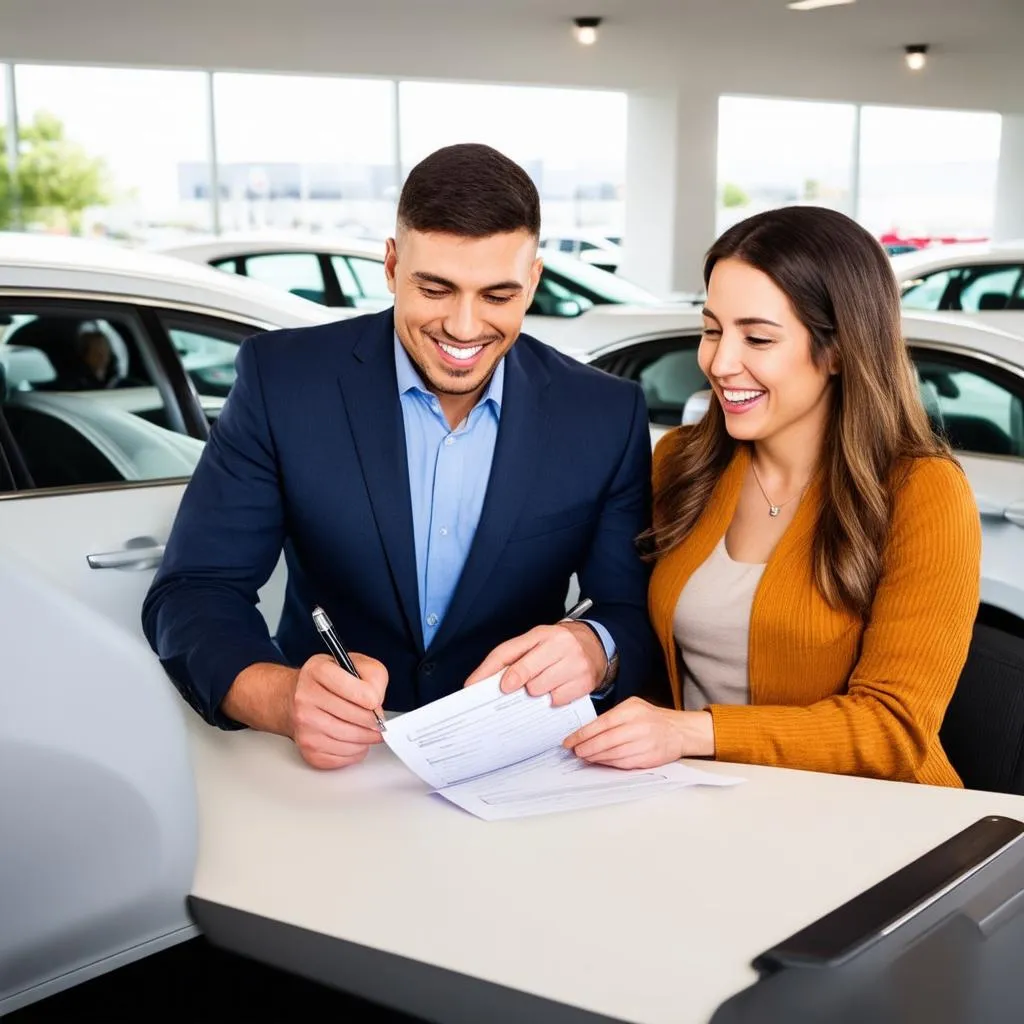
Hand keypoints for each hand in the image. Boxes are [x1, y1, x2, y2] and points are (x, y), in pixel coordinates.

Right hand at [289, 653, 387, 769]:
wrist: (298, 697)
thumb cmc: (330, 682)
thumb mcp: (355, 664)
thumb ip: (374, 676)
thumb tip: (377, 702)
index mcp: (319, 671)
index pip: (360, 692)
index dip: (374, 699)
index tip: (375, 702)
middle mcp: (306, 698)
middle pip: (356, 718)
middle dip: (374, 721)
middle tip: (378, 720)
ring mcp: (304, 725)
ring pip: (351, 740)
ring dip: (367, 738)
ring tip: (368, 730)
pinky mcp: (307, 748)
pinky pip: (342, 758)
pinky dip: (355, 752)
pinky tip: (354, 740)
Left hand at [464, 622, 605, 705]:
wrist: (597, 646)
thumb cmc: (559, 647)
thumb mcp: (535, 643)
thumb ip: (510, 658)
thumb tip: (480, 682)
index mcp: (541, 633)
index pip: (509, 651)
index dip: (490, 670)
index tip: (476, 686)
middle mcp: (560, 644)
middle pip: (524, 672)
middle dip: (514, 684)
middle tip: (510, 689)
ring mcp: (574, 663)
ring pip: (539, 689)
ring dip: (535, 693)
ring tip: (541, 686)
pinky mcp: (585, 681)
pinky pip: (558, 700)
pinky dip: (553, 699)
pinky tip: (556, 690)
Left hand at [562, 698, 714, 767]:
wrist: (680, 731)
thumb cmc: (652, 718)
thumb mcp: (633, 706)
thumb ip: (612, 716)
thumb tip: (588, 731)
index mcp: (632, 711)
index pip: (601, 724)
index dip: (582, 734)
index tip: (569, 741)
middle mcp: (639, 727)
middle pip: (605, 740)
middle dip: (586, 747)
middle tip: (574, 751)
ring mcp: (645, 744)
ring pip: (613, 754)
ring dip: (595, 757)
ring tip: (584, 756)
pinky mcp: (648, 758)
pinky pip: (623, 763)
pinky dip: (608, 763)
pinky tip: (599, 761)